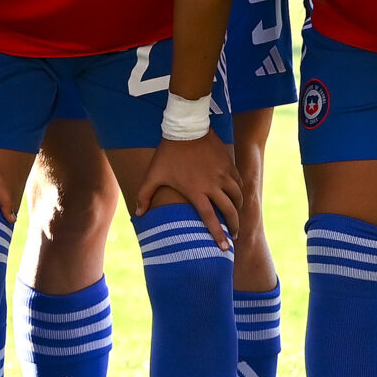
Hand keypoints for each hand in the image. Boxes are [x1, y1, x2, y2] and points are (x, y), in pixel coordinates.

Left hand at [137, 132, 242, 246]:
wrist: (185, 128)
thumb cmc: (167, 153)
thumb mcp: (154, 174)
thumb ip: (145, 195)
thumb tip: (139, 214)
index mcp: (196, 191)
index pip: (210, 219)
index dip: (219, 235)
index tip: (225, 248)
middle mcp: (213, 185)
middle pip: (230, 211)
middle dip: (234, 226)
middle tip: (235, 236)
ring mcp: (223, 174)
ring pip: (237, 196)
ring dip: (237, 208)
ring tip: (235, 215)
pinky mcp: (228, 163)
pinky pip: (238, 181)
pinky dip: (238, 191)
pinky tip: (235, 195)